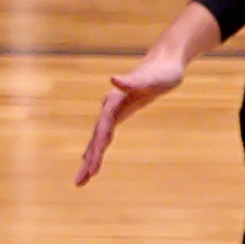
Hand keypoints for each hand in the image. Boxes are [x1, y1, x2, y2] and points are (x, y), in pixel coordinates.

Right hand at [78, 34, 190, 183]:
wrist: (163, 61)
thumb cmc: (162, 72)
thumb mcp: (152, 79)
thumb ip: (132, 81)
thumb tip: (113, 78)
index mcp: (116, 102)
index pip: (103, 128)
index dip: (98, 147)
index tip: (93, 166)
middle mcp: (111, 106)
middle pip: (96, 136)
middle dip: (89, 159)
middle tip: (80, 182)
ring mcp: (114, 110)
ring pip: (98, 137)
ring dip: (90, 157)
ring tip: (82, 180)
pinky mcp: (120, 112)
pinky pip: (104, 134)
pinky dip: (97, 147)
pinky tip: (90, 158)